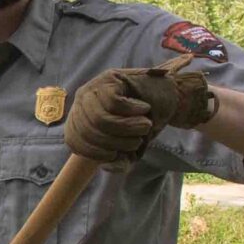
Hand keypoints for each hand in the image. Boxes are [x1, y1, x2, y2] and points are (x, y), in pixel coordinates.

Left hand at [65, 61, 216, 169]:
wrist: (168, 96)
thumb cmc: (144, 122)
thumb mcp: (130, 147)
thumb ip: (119, 161)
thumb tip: (107, 165)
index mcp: (78, 121)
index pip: (74, 142)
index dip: (97, 154)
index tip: (118, 154)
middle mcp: (80, 104)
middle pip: (90, 133)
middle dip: (119, 143)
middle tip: (138, 139)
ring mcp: (92, 89)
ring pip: (101, 120)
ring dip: (129, 128)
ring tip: (145, 125)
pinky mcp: (108, 79)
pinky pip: (115, 103)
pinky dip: (134, 111)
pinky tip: (144, 108)